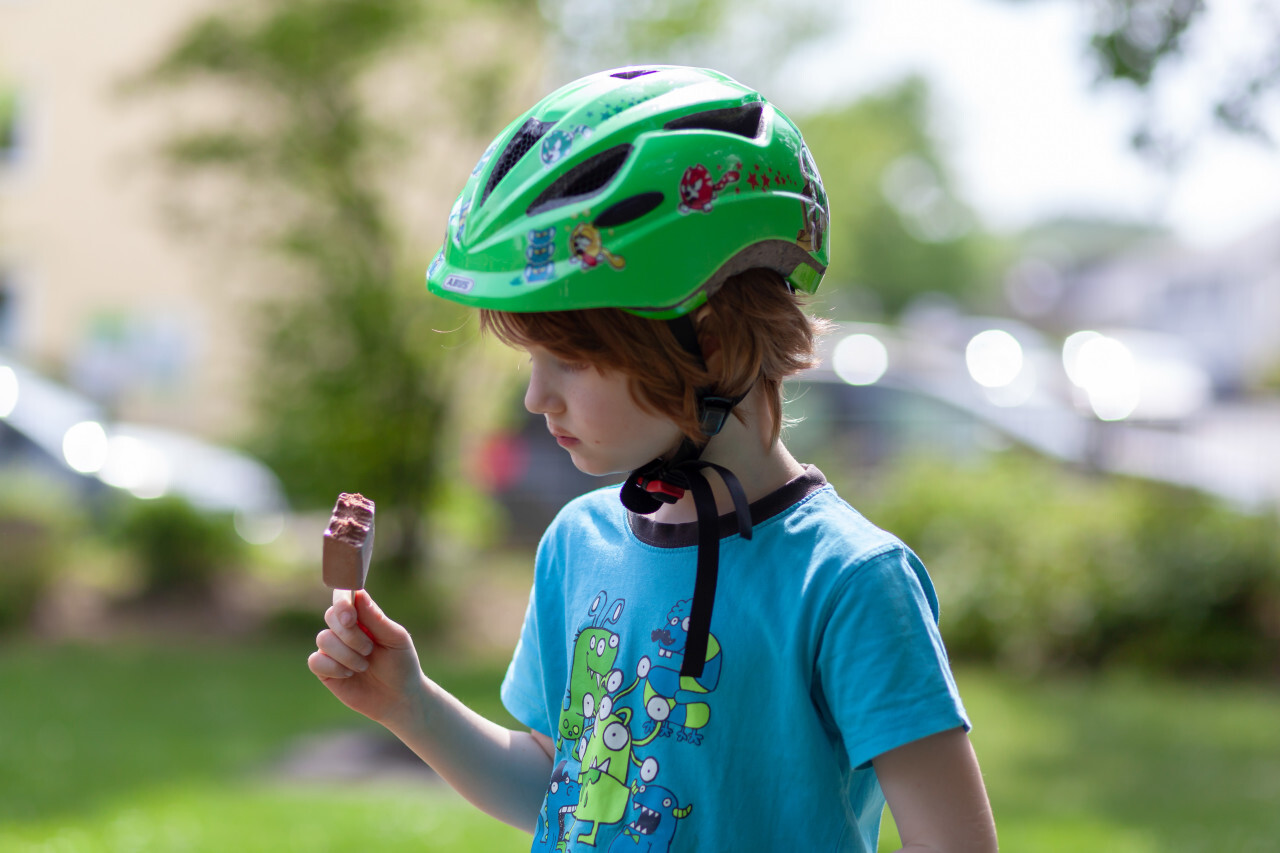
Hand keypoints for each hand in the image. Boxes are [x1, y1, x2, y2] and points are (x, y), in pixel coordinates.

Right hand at [308, 590, 424, 728]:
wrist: (399, 698)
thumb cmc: (401, 664)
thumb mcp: (395, 639)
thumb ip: (376, 618)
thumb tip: (358, 593)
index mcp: (363, 616)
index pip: (344, 597)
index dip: (342, 602)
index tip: (350, 617)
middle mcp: (345, 629)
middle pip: (331, 616)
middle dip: (350, 635)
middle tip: (370, 649)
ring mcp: (333, 649)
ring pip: (323, 639)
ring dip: (347, 654)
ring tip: (364, 666)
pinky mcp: (325, 670)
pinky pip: (315, 661)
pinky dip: (334, 668)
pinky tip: (349, 675)